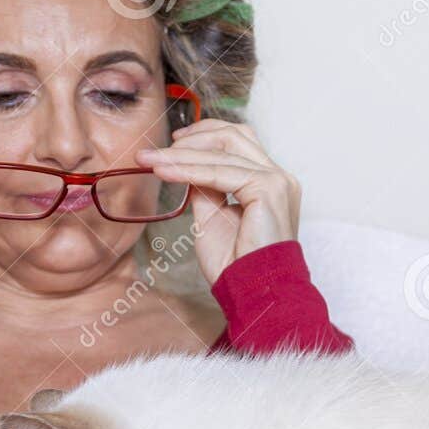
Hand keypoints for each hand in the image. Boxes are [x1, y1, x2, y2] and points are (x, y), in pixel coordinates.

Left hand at [135, 120, 300, 284]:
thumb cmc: (236, 265)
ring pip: (223, 151)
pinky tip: (164, 172)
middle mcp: (278, 177)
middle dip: (192, 138)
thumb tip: (186, 166)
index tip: (172, 145)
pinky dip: (188, 170)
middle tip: (158, 151)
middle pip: (233, 136)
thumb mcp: (212, 217)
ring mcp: (276, 181)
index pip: (237, 143)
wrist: (254, 292)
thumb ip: (205, 189)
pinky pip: (220, 172)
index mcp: (269, 183)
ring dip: (182, 154)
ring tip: (151, 161)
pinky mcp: (268, 189)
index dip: (203, 137)